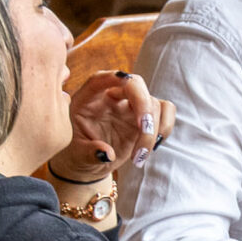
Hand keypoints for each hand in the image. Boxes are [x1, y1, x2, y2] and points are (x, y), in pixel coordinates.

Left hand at [58, 72, 174, 178]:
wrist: (87, 163)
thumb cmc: (76, 154)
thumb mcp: (76, 155)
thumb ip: (89, 152)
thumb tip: (107, 154)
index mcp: (88, 98)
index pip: (100, 79)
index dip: (113, 77)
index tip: (123, 82)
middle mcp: (112, 96)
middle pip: (135, 84)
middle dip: (143, 106)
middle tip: (143, 130)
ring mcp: (131, 106)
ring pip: (153, 103)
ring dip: (152, 130)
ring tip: (139, 157)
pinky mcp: (146, 117)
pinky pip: (166, 112)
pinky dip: (164, 128)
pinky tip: (149, 148)